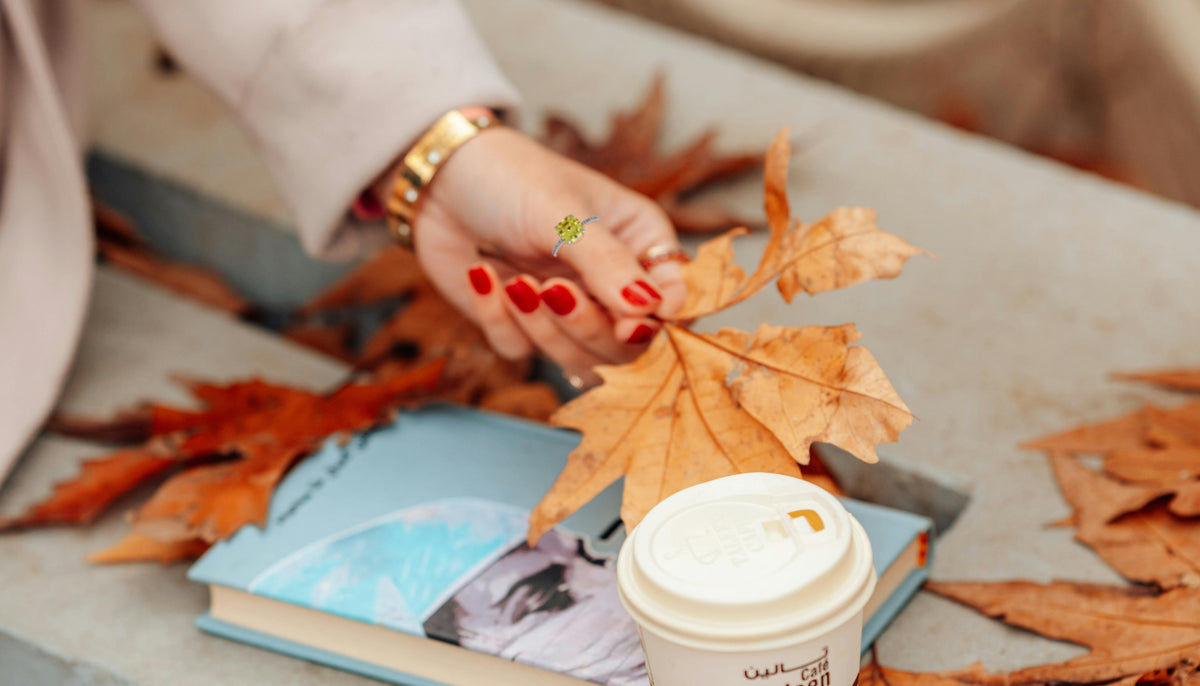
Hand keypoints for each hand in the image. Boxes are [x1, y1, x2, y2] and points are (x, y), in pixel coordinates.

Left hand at [399, 125, 686, 385]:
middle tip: (551, 291)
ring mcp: (569, 310)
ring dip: (543, 329)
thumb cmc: (513, 177)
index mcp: (642, 245)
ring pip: (577, 361)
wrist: (440, 177)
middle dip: (588, 327)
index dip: (658, 323)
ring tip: (515, 282)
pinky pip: (522, 352)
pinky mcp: (523, 326)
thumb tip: (651, 312)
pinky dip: (500, 321)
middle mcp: (613, 284)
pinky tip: (484, 276)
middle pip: (628, 347)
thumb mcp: (565, 214)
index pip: (676, 302)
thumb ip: (608, 265)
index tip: (628, 324)